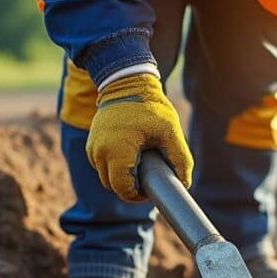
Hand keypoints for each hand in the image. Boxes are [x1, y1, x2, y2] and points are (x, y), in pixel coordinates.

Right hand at [86, 73, 193, 200]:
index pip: (123, 190)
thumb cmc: (149, 106)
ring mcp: (92, 147)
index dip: (138, 195)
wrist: (126, 82)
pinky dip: (114, 166)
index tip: (150, 188)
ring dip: (122, 176)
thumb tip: (184, 183)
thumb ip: (180, 159)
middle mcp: (99, 152)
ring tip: (140, 162)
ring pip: (106, 177)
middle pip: (113, 186)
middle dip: (130, 187)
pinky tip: (130, 154)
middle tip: (148, 175)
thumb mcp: (170, 131)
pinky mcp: (91, 143)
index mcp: (116, 152)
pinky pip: (102, 165)